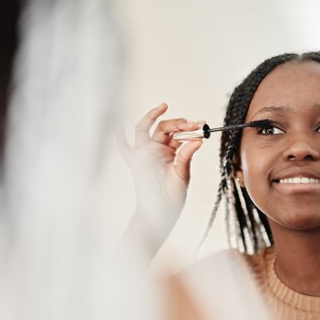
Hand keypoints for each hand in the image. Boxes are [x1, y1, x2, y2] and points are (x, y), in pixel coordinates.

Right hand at [117, 103, 203, 252]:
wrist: (161, 212)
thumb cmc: (172, 196)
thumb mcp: (183, 174)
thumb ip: (187, 156)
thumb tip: (198, 141)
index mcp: (171, 151)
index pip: (179, 133)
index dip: (190, 127)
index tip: (201, 124)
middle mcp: (157, 149)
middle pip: (165, 127)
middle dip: (178, 122)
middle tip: (191, 123)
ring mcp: (145, 153)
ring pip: (146, 129)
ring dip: (153, 116)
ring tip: (163, 107)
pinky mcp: (136, 161)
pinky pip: (124, 148)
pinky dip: (119, 136)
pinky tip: (117, 125)